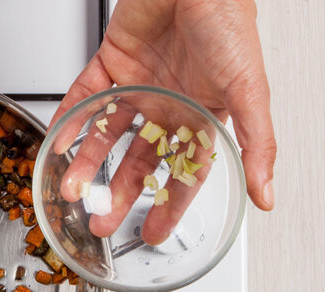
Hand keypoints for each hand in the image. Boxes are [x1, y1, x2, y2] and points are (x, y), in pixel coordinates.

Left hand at [49, 0, 275, 244]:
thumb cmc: (228, 24)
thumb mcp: (249, 90)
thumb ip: (256, 143)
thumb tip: (266, 194)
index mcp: (198, 116)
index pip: (182, 173)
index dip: (169, 205)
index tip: (153, 233)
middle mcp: (165, 105)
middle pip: (138, 162)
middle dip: (119, 195)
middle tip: (101, 223)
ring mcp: (136, 87)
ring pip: (106, 135)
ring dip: (87, 164)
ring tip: (71, 190)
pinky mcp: (110, 65)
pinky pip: (84, 98)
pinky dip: (70, 120)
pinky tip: (59, 143)